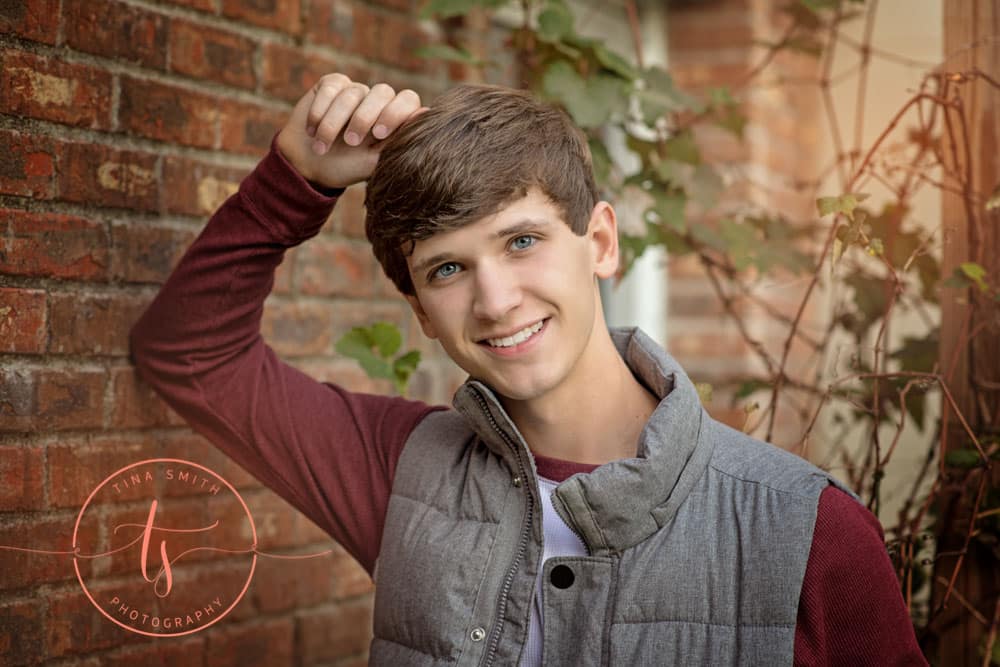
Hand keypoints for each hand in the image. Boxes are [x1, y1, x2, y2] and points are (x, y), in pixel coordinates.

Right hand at [276, 73, 426, 189]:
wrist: (308, 166)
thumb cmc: (346, 167)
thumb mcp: (374, 162)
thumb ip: (399, 141)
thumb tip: (426, 113)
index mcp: (394, 118)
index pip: (407, 100)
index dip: (395, 113)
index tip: (378, 135)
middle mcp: (377, 101)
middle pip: (382, 91)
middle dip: (364, 118)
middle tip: (350, 142)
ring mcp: (355, 91)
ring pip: (352, 93)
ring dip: (334, 123)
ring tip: (322, 146)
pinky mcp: (331, 85)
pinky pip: (331, 87)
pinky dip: (320, 111)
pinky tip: (312, 129)